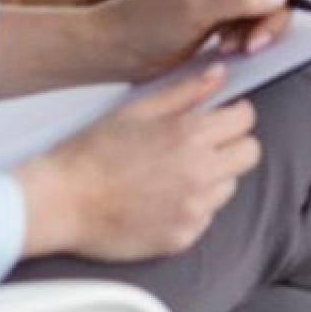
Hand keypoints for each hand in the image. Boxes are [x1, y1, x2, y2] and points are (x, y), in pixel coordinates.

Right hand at [15, 66, 260, 259]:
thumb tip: (219, 74)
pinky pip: (206, 217)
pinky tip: (160, 200)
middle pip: (249, 154)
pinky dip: (192, 207)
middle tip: (204, 145)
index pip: (246, 120)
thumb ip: (186, 92)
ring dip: (212, 177)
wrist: (61, 202)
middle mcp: (200, 173)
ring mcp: (194, 209)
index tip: (221, 117)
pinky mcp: (183, 237)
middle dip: (232, 145)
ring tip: (173, 175)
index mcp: (191, 135)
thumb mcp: (138, 110)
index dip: (234, 114)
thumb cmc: (92, 152)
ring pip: (229, 187)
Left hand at [90, 0, 298, 78]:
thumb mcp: (193, 6)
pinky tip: (230, 44)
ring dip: (263, 25)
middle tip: (258, 33)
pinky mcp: (234, 3)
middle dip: (276, 4)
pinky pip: (264, 13)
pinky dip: (254, 33)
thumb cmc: (144, 19)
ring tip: (236, 44)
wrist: (122, 48)